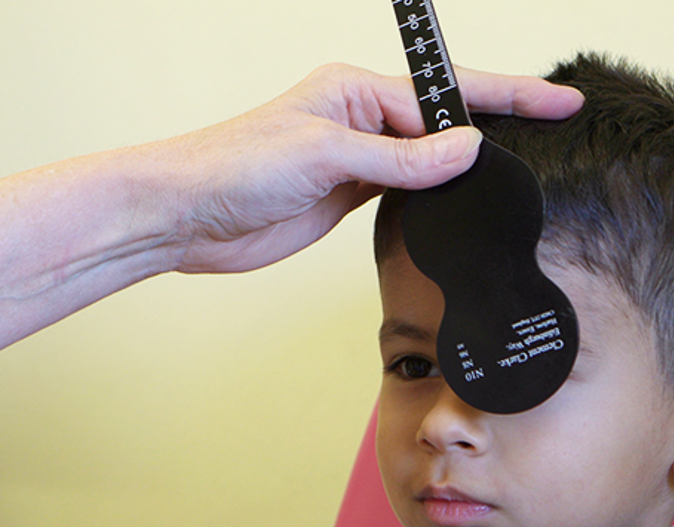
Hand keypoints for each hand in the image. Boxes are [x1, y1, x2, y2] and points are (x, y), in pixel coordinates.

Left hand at [168, 63, 583, 273]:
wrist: (190, 216)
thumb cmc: (235, 166)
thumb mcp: (325, 153)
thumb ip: (399, 158)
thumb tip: (464, 150)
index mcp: (355, 91)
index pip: (444, 93)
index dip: (506, 97)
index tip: (556, 101)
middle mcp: (358, 122)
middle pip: (441, 126)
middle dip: (493, 130)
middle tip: (549, 138)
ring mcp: (353, 164)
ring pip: (423, 164)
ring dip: (461, 172)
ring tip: (511, 177)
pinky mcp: (343, 200)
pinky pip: (400, 195)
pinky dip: (429, 200)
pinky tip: (452, 206)